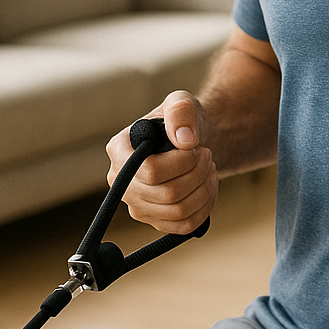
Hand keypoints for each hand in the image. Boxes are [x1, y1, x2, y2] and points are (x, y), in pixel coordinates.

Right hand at [106, 90, 217, 234]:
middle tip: (207, 156)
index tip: (195, 148)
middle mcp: (121, 181)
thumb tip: (185, 140)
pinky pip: (184, 225)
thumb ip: (181, 112)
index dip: (181, 163)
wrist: (188, 142)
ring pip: (178, 210)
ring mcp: (135, 204)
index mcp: (119, 150)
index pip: (149, 170)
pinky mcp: (153, 220)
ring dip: (204, 189)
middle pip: (167, 193)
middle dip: (198, 174)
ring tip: (209, 169)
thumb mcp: (181, 103)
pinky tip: (208, 187)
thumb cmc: (180, 121)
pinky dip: (204, 207)